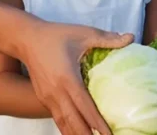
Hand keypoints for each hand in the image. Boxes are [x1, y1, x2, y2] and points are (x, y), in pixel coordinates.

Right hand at [19, 20, 133, 134]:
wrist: (26, 38)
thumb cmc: (56, 35)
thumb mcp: (84, 33)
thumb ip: (107, 38)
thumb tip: (130, 38)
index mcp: (68, 79)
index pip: (85, 107)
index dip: (97, 123)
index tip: (108, 134)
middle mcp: (56, 93)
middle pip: (73, 122)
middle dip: (88, 134)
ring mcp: (48, 97)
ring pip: (63, 123)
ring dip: (77, 134)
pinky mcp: (43, 98)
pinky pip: (57, 118)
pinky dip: (67, 128)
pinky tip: (76, 133)